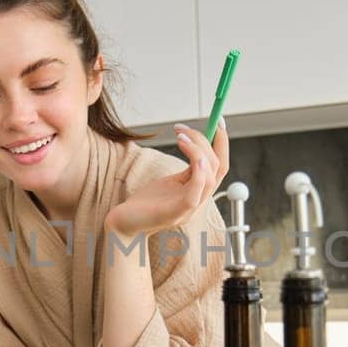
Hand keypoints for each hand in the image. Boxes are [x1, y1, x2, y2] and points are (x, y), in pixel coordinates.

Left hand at [105, 119, 229, 237]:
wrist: (124, 224)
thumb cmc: (144, 204)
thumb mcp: (169, 182)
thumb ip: (186, 170)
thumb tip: (195, 144)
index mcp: (198, 193)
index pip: (220, 167)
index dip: (223, 144)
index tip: (219, 122)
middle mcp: (198, 202)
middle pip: (217, 169)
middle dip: (206, 142)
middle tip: (184, 129)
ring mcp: (188, 210)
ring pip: (210, 178)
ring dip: (199, 151)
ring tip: (181, 136)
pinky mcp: (174, 213)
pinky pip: (195, 194)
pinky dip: (199, 172)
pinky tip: (191, 154)